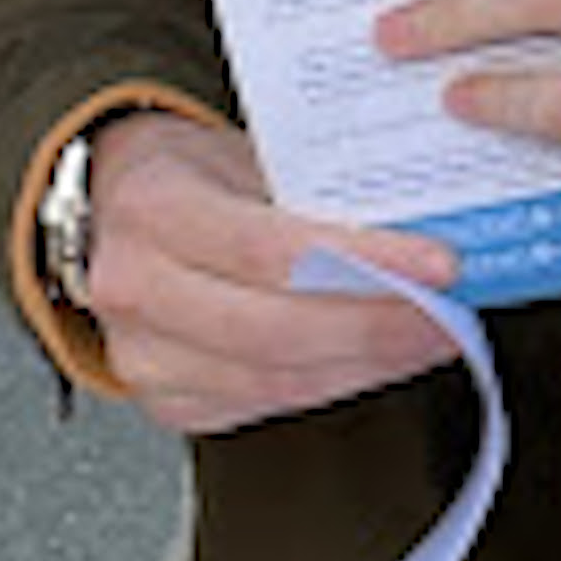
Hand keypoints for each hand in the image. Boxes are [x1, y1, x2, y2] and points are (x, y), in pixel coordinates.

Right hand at [66, 111, 465, 437]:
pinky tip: (375, 361)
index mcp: (154, 207)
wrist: (110, 211)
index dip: (366, 264)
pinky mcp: (165, 401)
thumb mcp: (245, 153)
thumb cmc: (188, 175)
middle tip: (450, 316)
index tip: (440, 265)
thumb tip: (425, 230)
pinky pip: (264, 406)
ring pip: (276, 381)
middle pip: (276, 332)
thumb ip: (317, 196)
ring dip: (367, 365)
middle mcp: (135, 287)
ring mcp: (142, 356)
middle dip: (380, 330)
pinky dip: (332, 384)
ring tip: (429, 339)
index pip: (273, 250)